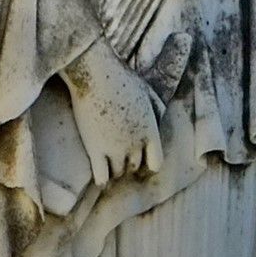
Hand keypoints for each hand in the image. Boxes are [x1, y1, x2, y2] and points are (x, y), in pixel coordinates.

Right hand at [71, 49, 159, 172]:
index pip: (156, 162)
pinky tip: (99, 180)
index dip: (148, 164)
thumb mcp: (148, 92)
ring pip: (118, 173)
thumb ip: (157, 109)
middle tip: (120, 160)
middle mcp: (136, 143)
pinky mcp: (95, 149)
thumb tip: (161, 119)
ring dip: (115, 170)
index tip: (141, 162)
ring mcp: (115, 148)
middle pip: (135, 167)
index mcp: (151, 131)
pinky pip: (102, 177)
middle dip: (129, 164)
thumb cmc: (121, 78)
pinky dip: (102, 181)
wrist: (96, 75)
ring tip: (108, 165)